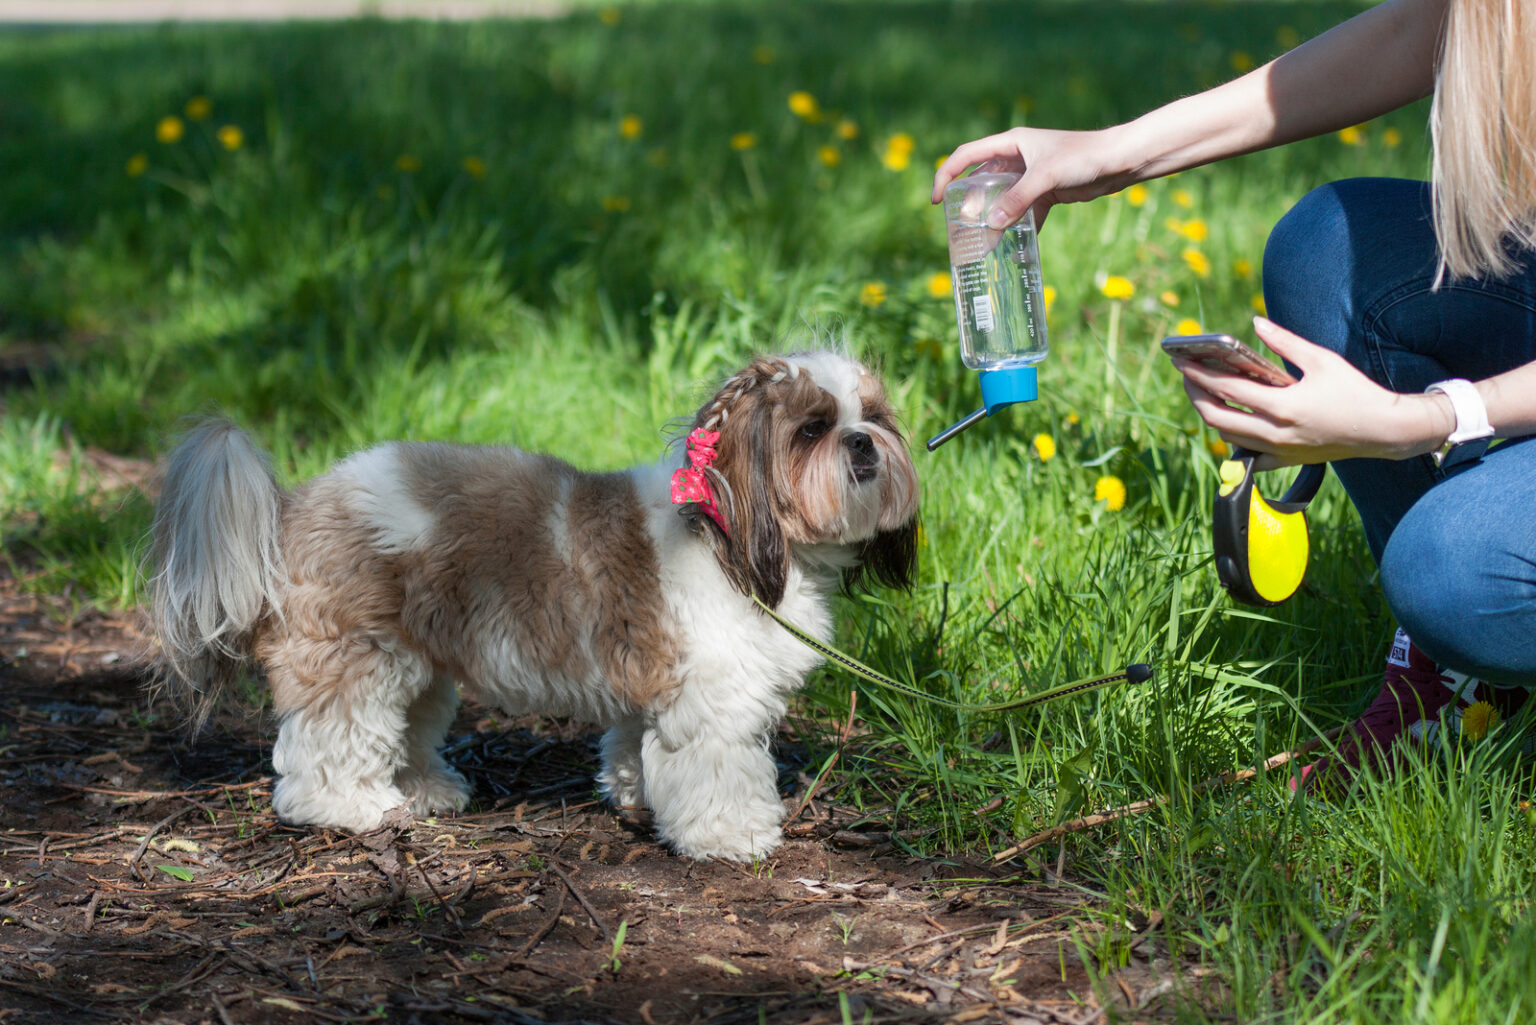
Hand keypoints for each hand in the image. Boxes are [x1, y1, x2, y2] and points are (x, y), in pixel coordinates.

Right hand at [930, 126, 1139, 229]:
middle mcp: (1017, 158)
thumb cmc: (1083, 157)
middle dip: (969, 204)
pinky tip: (1014, 246)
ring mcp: (1031, 176)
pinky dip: (1019, 227)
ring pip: (1002, 199)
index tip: (935, 200)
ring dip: (994, 219)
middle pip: (982, 181)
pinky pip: (1024, 211)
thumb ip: (1018, 200)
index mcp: (1010, 144)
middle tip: (962, 228)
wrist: (1119, 161)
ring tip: (984, 241)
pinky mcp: (1046, 192)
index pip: (967, 155)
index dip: (946, 174)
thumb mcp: (1046, 177)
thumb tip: (992, 226)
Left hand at [1174, 317, 1453, 468]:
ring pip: (1227, 436)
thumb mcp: (1321, 360)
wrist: (1383, 430)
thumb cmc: (1355, 391)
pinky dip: (1234, 439)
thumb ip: (1284, 342)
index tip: (1181, 360)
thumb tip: (1254, 323)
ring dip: (1211, 415)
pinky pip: (1248, 455)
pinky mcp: (1285, 460)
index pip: (1227, 389)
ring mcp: (1279, 450)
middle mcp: (1276, 432)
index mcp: (1283, 406)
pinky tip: (1231, 422)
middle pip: (1216, 417)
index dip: (1199, 374)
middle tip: (1187, 376)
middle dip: (1195, 395)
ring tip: (1205, 393)